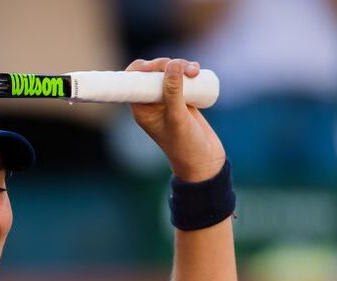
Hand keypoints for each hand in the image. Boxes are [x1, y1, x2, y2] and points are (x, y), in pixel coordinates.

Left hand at [126, 57, 225, 181]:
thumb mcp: (178, 118)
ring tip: (195, 70)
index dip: (141, 68)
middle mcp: (152, 103)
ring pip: (169, 72)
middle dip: (166, 64)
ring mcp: (168, 100)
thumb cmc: (185, 144)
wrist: (204, 159)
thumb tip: (172, 64)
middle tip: (182, 67)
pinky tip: (197, 70)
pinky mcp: (183, 98)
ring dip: (181, 66)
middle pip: (152, 73)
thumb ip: (173, 92)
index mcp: (142, 109)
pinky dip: (188, 70)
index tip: (154, 66)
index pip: (132, 82)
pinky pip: (182, 77)